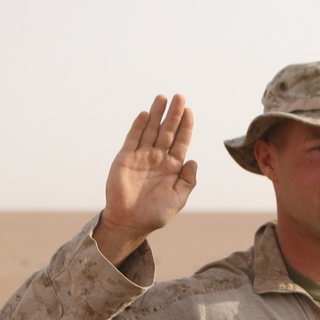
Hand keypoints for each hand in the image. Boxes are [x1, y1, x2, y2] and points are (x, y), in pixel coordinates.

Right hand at [94, 94, 196, 265]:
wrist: (130, 222)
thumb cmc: (155, 214)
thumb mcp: (178, 198)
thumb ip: (188, 180)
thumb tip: (194, 161)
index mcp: (173, 167)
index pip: (181, 141)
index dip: (185, 126)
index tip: (190, 111)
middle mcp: (158, 158)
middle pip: (167, 131)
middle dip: (173, 114)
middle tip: (180, 96)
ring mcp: (141, 156)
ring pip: (151, 130)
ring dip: (156, 114)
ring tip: (162, 98)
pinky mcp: (125, 158)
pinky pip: (133, 139)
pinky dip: (138, 126)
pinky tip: (145, 114)